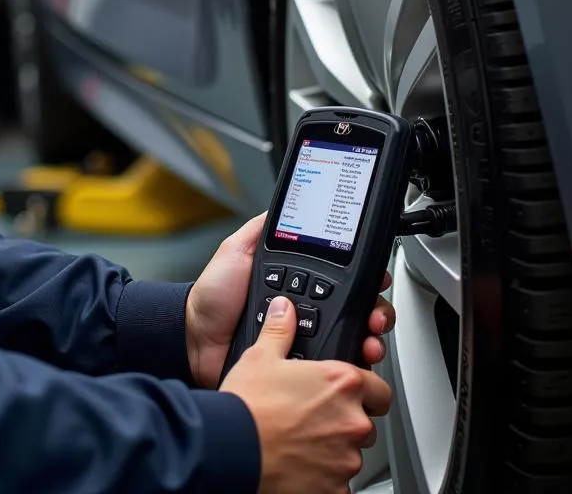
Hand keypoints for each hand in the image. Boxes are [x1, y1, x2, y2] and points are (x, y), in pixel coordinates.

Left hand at [185, 213, 395, 387]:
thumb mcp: (235, 250)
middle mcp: (305, 310)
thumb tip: (286, 203)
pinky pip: (328, 366)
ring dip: (368, 339)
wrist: (195, 337)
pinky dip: (345, 363)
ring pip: (349, 339)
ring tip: (370, 339)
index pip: (341, 278)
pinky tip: (353, 358)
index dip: (364, 279)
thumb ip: (261, 229)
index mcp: (297, 282)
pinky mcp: (298, 368)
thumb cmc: (213, 296)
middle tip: (376, 314)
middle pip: (354, 310)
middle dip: (374, 312)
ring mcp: (303, 339)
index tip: (377, 279)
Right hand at [221, 297, 392, 493]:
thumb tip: (284, 310)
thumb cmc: (248, 404)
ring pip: (352, 453)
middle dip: (345, 421)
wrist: (231, 448)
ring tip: (301, 441)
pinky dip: (324, 477)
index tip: (348, 394)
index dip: (364, 390)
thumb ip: (280, 330)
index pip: (378, 388)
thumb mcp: (261, 356)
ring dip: (334, 449)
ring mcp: (346, 458)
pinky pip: (338, 483)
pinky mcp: (335, 489)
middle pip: (365, 422)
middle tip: (315, 418)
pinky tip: (300, 465)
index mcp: (341, 382)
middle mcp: (352, 420)